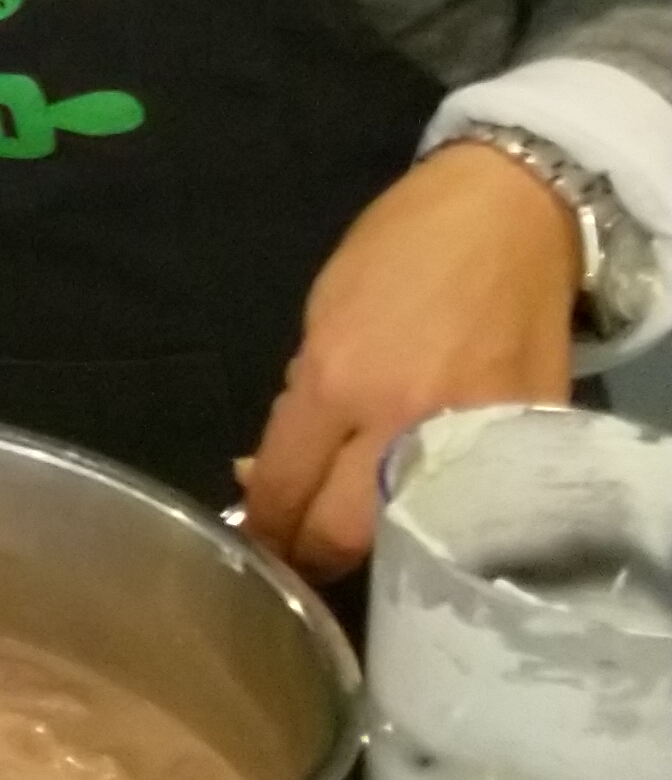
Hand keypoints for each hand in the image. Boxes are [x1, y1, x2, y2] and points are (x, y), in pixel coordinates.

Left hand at [239, 142, 578, 579]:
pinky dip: (439, 525)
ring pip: (408, 539)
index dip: (261, 523)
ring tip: (349, 551)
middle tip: (295, 559)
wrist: (509, 220)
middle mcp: (399, 423)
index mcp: (336, 380)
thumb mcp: (324, 315)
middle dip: (308, 556)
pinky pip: (472, 512)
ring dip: (371, 554)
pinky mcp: (524, 450)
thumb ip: (304, 397)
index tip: (253, 541)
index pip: (285, 483)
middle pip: (343, 535)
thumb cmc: (400, 252)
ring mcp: (469, 444)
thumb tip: (275, 465)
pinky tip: (417, 519)